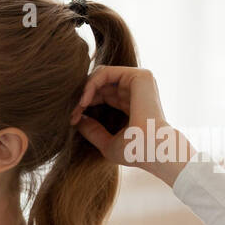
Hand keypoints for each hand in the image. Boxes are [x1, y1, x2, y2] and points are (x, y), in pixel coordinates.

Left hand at [69, 66, 192, 174]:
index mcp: (130, 103)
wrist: (152, 150)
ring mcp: (138, 81)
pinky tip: (84, 101)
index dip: (84, 104)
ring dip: (84, 91)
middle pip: (98, 84)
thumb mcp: (107, 143)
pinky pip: (105, 72)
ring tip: (77, 108)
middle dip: (81, 97)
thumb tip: (77, 120)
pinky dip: (90, 84)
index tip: (73, 120)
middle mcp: (135, 90)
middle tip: (72, 115)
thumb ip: (92, 131)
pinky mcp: (139, 76)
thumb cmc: (134, 152)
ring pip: (99, 75)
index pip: (100, 94)